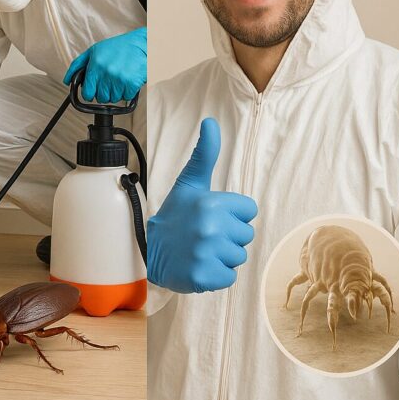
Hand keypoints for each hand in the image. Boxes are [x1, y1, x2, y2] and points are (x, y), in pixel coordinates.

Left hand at [64, 27, 146, 102]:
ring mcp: (119, 79)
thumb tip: (67, 81)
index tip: (93, 91)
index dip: (90, 93)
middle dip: (104, 92)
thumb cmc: (117, 47)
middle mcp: (106, 73)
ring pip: (113, 99)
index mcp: (95, 66)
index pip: (87, 93)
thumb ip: (77, 65)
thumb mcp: (93, 51)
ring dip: (116, 92)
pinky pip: (126, 97)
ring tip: (119, 79)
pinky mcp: (131, 83)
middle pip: (101, 98)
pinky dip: (128, 91)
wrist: (142, 44)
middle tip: (110, 81)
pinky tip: (128, 80)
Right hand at [147, 118, 257, 292]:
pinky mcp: (205, 276)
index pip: (249, 211)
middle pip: (246, 235)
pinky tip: (199, 265)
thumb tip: (210, 122)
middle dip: (228, 236)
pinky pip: (229, 277)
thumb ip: (205, 154)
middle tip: (203, 235)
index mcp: (211, 202)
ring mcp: (207, 253)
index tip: (210, 216)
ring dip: (222, 256)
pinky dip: (216, 275)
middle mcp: (210, 227)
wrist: (150, 252)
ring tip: (200, 250)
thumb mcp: (190, 183)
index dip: (232, 214)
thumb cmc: (175, 215)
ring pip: (238, 256)